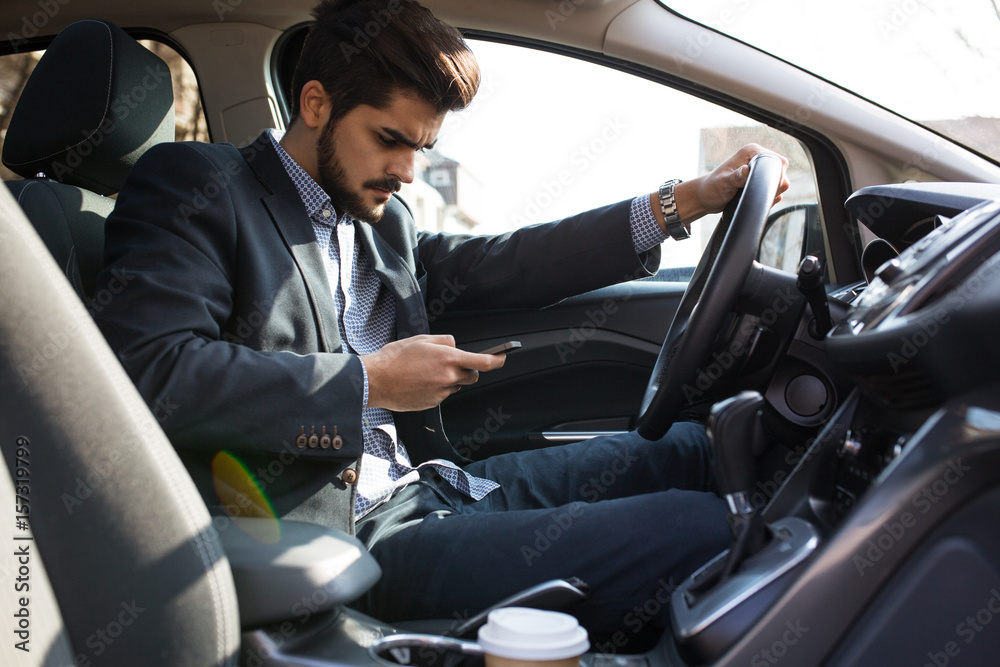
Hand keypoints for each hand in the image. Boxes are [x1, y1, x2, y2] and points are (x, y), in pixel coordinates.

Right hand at [363, 334, 505, 411]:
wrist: (376, 380)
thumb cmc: (395, 358)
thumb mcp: (421, 339)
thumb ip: (443, 341)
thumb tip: (454, 345)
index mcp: (448, 358)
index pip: (482, 362)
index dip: (497, 360)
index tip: (503, 358)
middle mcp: (448, 377)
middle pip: (472, 376)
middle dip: (467, 369)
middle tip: (449, 363)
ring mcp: (440, 393)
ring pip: (455, 386)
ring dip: (449, 379)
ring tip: (426, 372)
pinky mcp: (432, 403)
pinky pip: (442, 395)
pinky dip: (437, 388)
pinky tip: (420, 382)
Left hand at [652, 144, 790, 231]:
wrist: (705, 198)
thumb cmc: (711, 188)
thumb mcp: (722, 183)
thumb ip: (735, 177)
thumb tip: (746, 171)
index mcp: (751, 152)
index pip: (777, 161)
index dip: (775, 176)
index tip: (764, 188)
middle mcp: (758, 158)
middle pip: (781, 173)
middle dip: (772, 187)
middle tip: (752, 194)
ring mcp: (760, 171)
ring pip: (779, 184)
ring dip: (768, 194)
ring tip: (748, 197)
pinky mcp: (760, 182)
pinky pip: (773, 192)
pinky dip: (766, 199)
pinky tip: (751, 200)